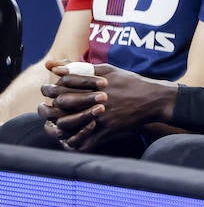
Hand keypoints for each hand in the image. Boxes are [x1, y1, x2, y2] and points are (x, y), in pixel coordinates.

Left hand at [40, 61, 174, 151]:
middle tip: (45, 106)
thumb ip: (80, 67)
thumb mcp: (108, 70)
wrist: (155, 99)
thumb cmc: (130, 82)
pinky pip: (87, 140)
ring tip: (55, 121)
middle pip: (64, 102)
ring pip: (70, 122)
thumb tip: (53, 65)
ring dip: (58, 122)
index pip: (65, 83)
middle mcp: (98, 98)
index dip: (53, 86)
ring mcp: (103, 115)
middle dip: (51, 103)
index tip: (48, 90)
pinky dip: (75, 141)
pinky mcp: (109, 129)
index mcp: (96, 82)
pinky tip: (69, 138)